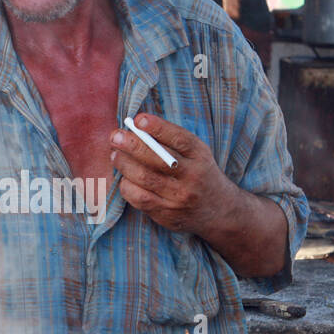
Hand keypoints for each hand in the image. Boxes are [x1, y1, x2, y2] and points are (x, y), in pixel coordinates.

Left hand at [110, 113, 236, 235]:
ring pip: (145, 178)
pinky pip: (139, 198)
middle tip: (115, 136)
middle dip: (132, 145)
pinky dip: (126, 186)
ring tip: (115, 155)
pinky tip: (124, 178)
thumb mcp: (196, 153)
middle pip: (158, 159)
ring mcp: (179, 198)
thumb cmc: (199, 173)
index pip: (179, 139)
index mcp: (200, 155)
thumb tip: (136, 127)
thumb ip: (171, 141)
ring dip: (124, 164)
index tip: (139, 120)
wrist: (219, 211)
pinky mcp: (167, 214)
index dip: (158, 128)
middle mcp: (192, 176)